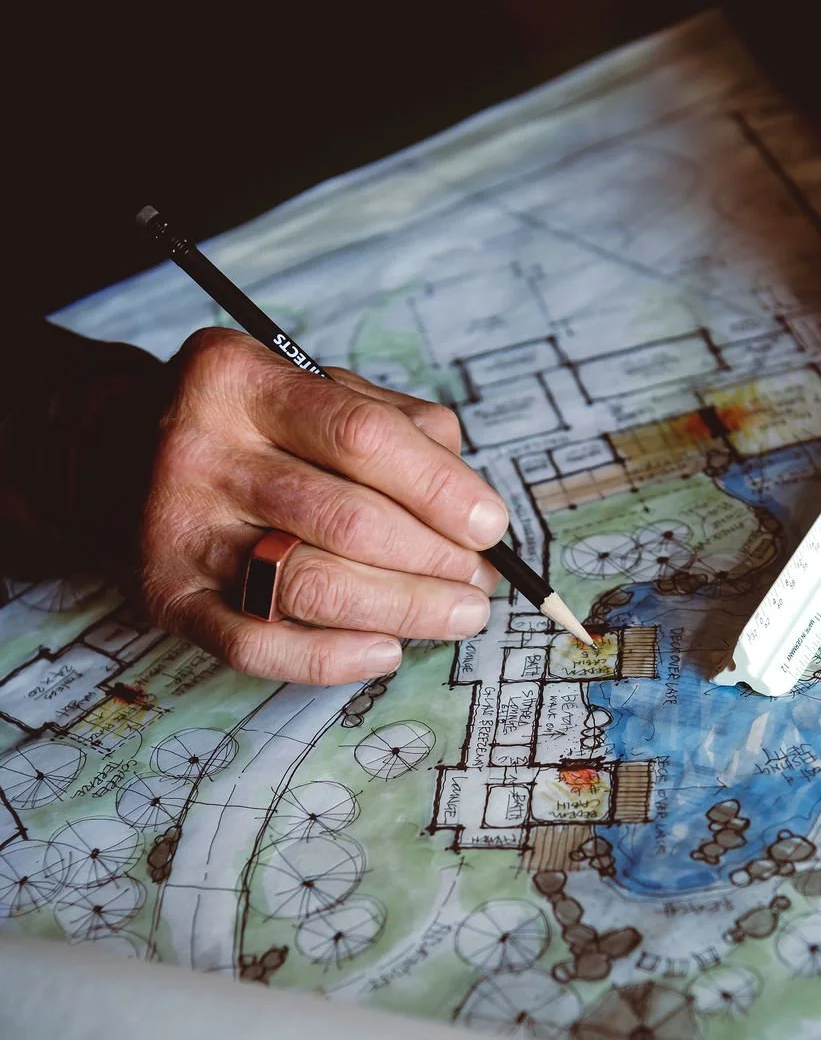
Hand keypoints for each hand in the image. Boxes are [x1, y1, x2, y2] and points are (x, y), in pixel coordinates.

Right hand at [137, 328, 506, 684]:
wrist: (111, 457)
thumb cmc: (244, 430)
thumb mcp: (306, 390)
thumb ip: (391, 421)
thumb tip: (470, 496)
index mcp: (241, 381)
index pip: (363, 437)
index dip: (440, 488)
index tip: (490, 526)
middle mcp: (200, 451)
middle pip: (348, 521)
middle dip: (434, 561)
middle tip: (480, 583)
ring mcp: (179, 529)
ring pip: (313, 585)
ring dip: (405, 610)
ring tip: (456, 615)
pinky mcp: (166, 596)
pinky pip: (257, 645)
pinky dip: (331, 658)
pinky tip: (385, 652)